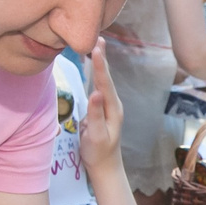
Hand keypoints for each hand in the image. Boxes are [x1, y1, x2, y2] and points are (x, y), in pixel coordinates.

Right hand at [77, 39, 124, 172]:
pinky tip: (92, 65)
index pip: (104, 83)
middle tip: (99, 37)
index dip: (99, 66)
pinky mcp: (102, 109)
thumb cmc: (99, 153)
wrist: (105, 167)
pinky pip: (98, 86)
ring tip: (97, 45)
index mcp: (113, 109)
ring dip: (99, 62)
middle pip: (105, 77)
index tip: (95, 48)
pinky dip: (95, 73)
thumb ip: (95, 114)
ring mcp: (108, 106)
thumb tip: (95, 93)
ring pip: (102, 80)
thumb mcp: (96, 135)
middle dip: (101, 58)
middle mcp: (112, 104)